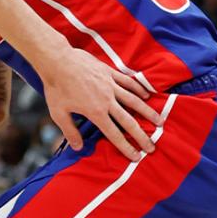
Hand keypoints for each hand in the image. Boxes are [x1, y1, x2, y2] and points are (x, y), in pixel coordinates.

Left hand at [41, 48, 161, 161]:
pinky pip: (128, 82)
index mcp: (95, 112)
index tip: (136, 156)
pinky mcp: (109, 73)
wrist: (57, 61)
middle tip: (152, 147)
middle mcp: (107, 100)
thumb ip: (70, 131)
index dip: (126, 147)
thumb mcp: (58, 112)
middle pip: (129, 121)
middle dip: (142, 136)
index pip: (114, 134)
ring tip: (160, 122)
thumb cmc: (56, 87)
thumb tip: (78, 147)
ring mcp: (110, 85)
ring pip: (134, 101)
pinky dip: (138, 89)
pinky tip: (146, 95)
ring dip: (148, 112)